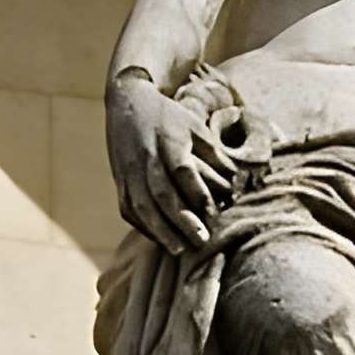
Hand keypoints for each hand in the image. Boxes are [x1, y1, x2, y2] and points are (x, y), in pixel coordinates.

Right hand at [106, 74, 234, 252]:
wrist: (127, 104)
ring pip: (142, 206)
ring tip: (180, 250)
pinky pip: (129, 209)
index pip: (182, 170)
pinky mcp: (119, 180)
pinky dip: (144, 227)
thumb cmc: (169, 117)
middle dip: (181, 220)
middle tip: (201, 241)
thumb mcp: (196, 126)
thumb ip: (215, 153)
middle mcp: (146, 157)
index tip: (214, 212)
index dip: (197, 193)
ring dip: (160, 230)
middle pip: (162, 193)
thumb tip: (235, 181)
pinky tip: (160, 239)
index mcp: (169, 140)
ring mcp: (129, 170)